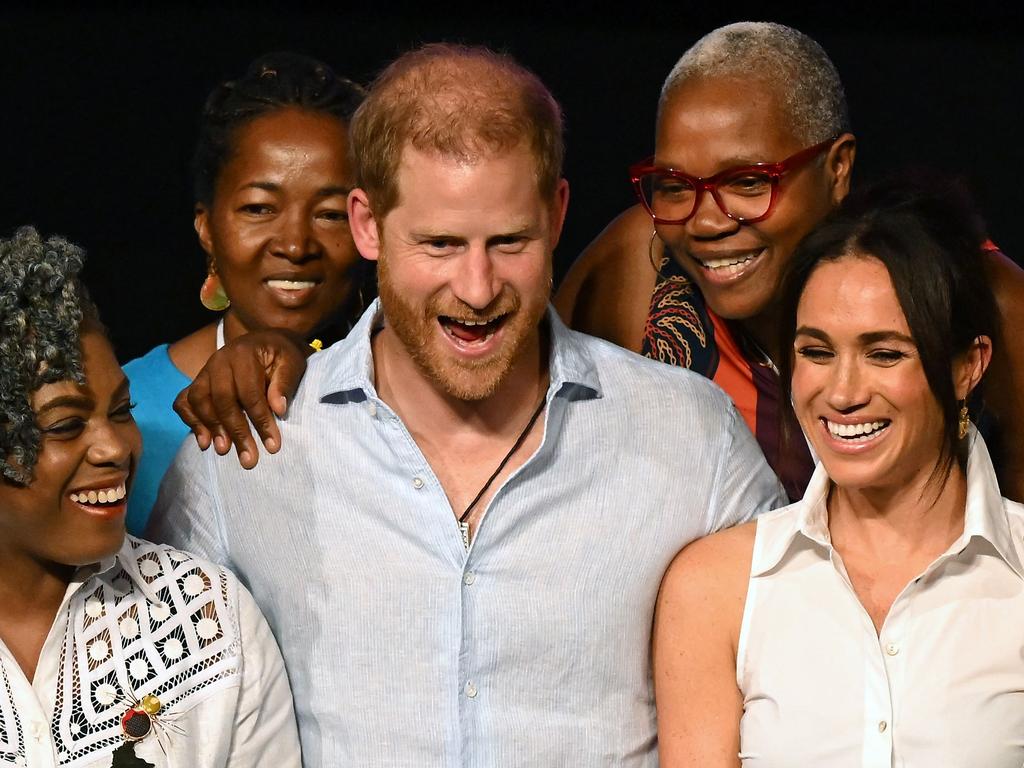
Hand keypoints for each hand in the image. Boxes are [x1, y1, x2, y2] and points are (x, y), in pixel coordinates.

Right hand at [174, 329, 310, 468]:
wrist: (266, 341)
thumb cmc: (282, 354)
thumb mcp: (293, 362)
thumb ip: (285, 382)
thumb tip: (278, 409)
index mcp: (244, 354)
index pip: (250, 393)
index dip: (261, 421)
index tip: (272, 445)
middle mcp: (219, 361)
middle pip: (222, 400)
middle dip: (236, 431)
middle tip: (249, 458)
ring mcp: (205, 371)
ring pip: (199, 401)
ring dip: (211, 428)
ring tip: (224, 450)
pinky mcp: (198, 381)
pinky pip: (184, 401)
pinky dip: (191, 421)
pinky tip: (204, 441)